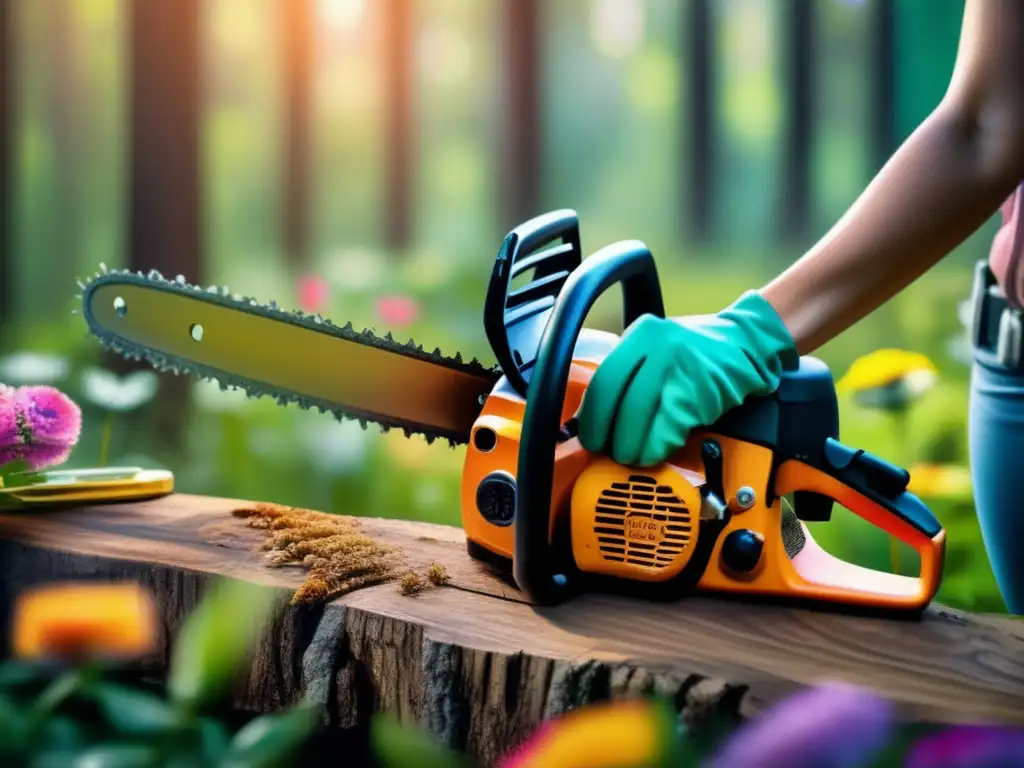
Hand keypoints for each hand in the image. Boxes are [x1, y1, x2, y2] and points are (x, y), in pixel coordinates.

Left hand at [576, 291, 795, 466]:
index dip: (592, 417)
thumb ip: (631, 374)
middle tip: (612, 452)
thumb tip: (598, 417)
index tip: (590, 436)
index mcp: (640, 335)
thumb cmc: (700, 351)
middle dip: (611, 436)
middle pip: (617, 403)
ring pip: (638, 419)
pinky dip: (657, 447)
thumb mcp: (658, 348)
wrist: (751, 341)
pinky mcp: (699, 392)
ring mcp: (678, 368)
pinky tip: (656, 452)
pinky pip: (667, 429)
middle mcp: (656, 347)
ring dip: (633, 447)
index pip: (603, 381)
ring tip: (634, 456)